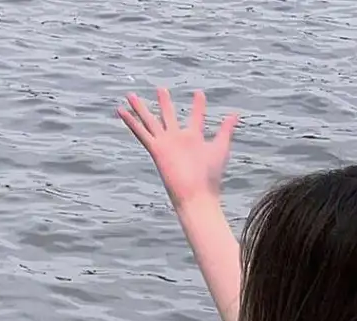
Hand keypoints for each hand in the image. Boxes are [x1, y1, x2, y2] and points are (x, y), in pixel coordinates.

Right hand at [117, 88, 237, 209]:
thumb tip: (234, 114)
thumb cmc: (210, 176)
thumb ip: (225, 130)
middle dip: (164, 103)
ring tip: (130, 95)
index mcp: (194, 139)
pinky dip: (130, 122)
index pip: (196, 117)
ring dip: (140, 108)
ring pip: (150, 122)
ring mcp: (165, 144)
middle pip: (168, 116)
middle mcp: (177, 140)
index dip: (198, 105)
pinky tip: (121, 111)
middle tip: (160, 89)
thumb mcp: (220, 147)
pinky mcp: (156, 149)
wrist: (196, 195)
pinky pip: (141, 133)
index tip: (199, 93)